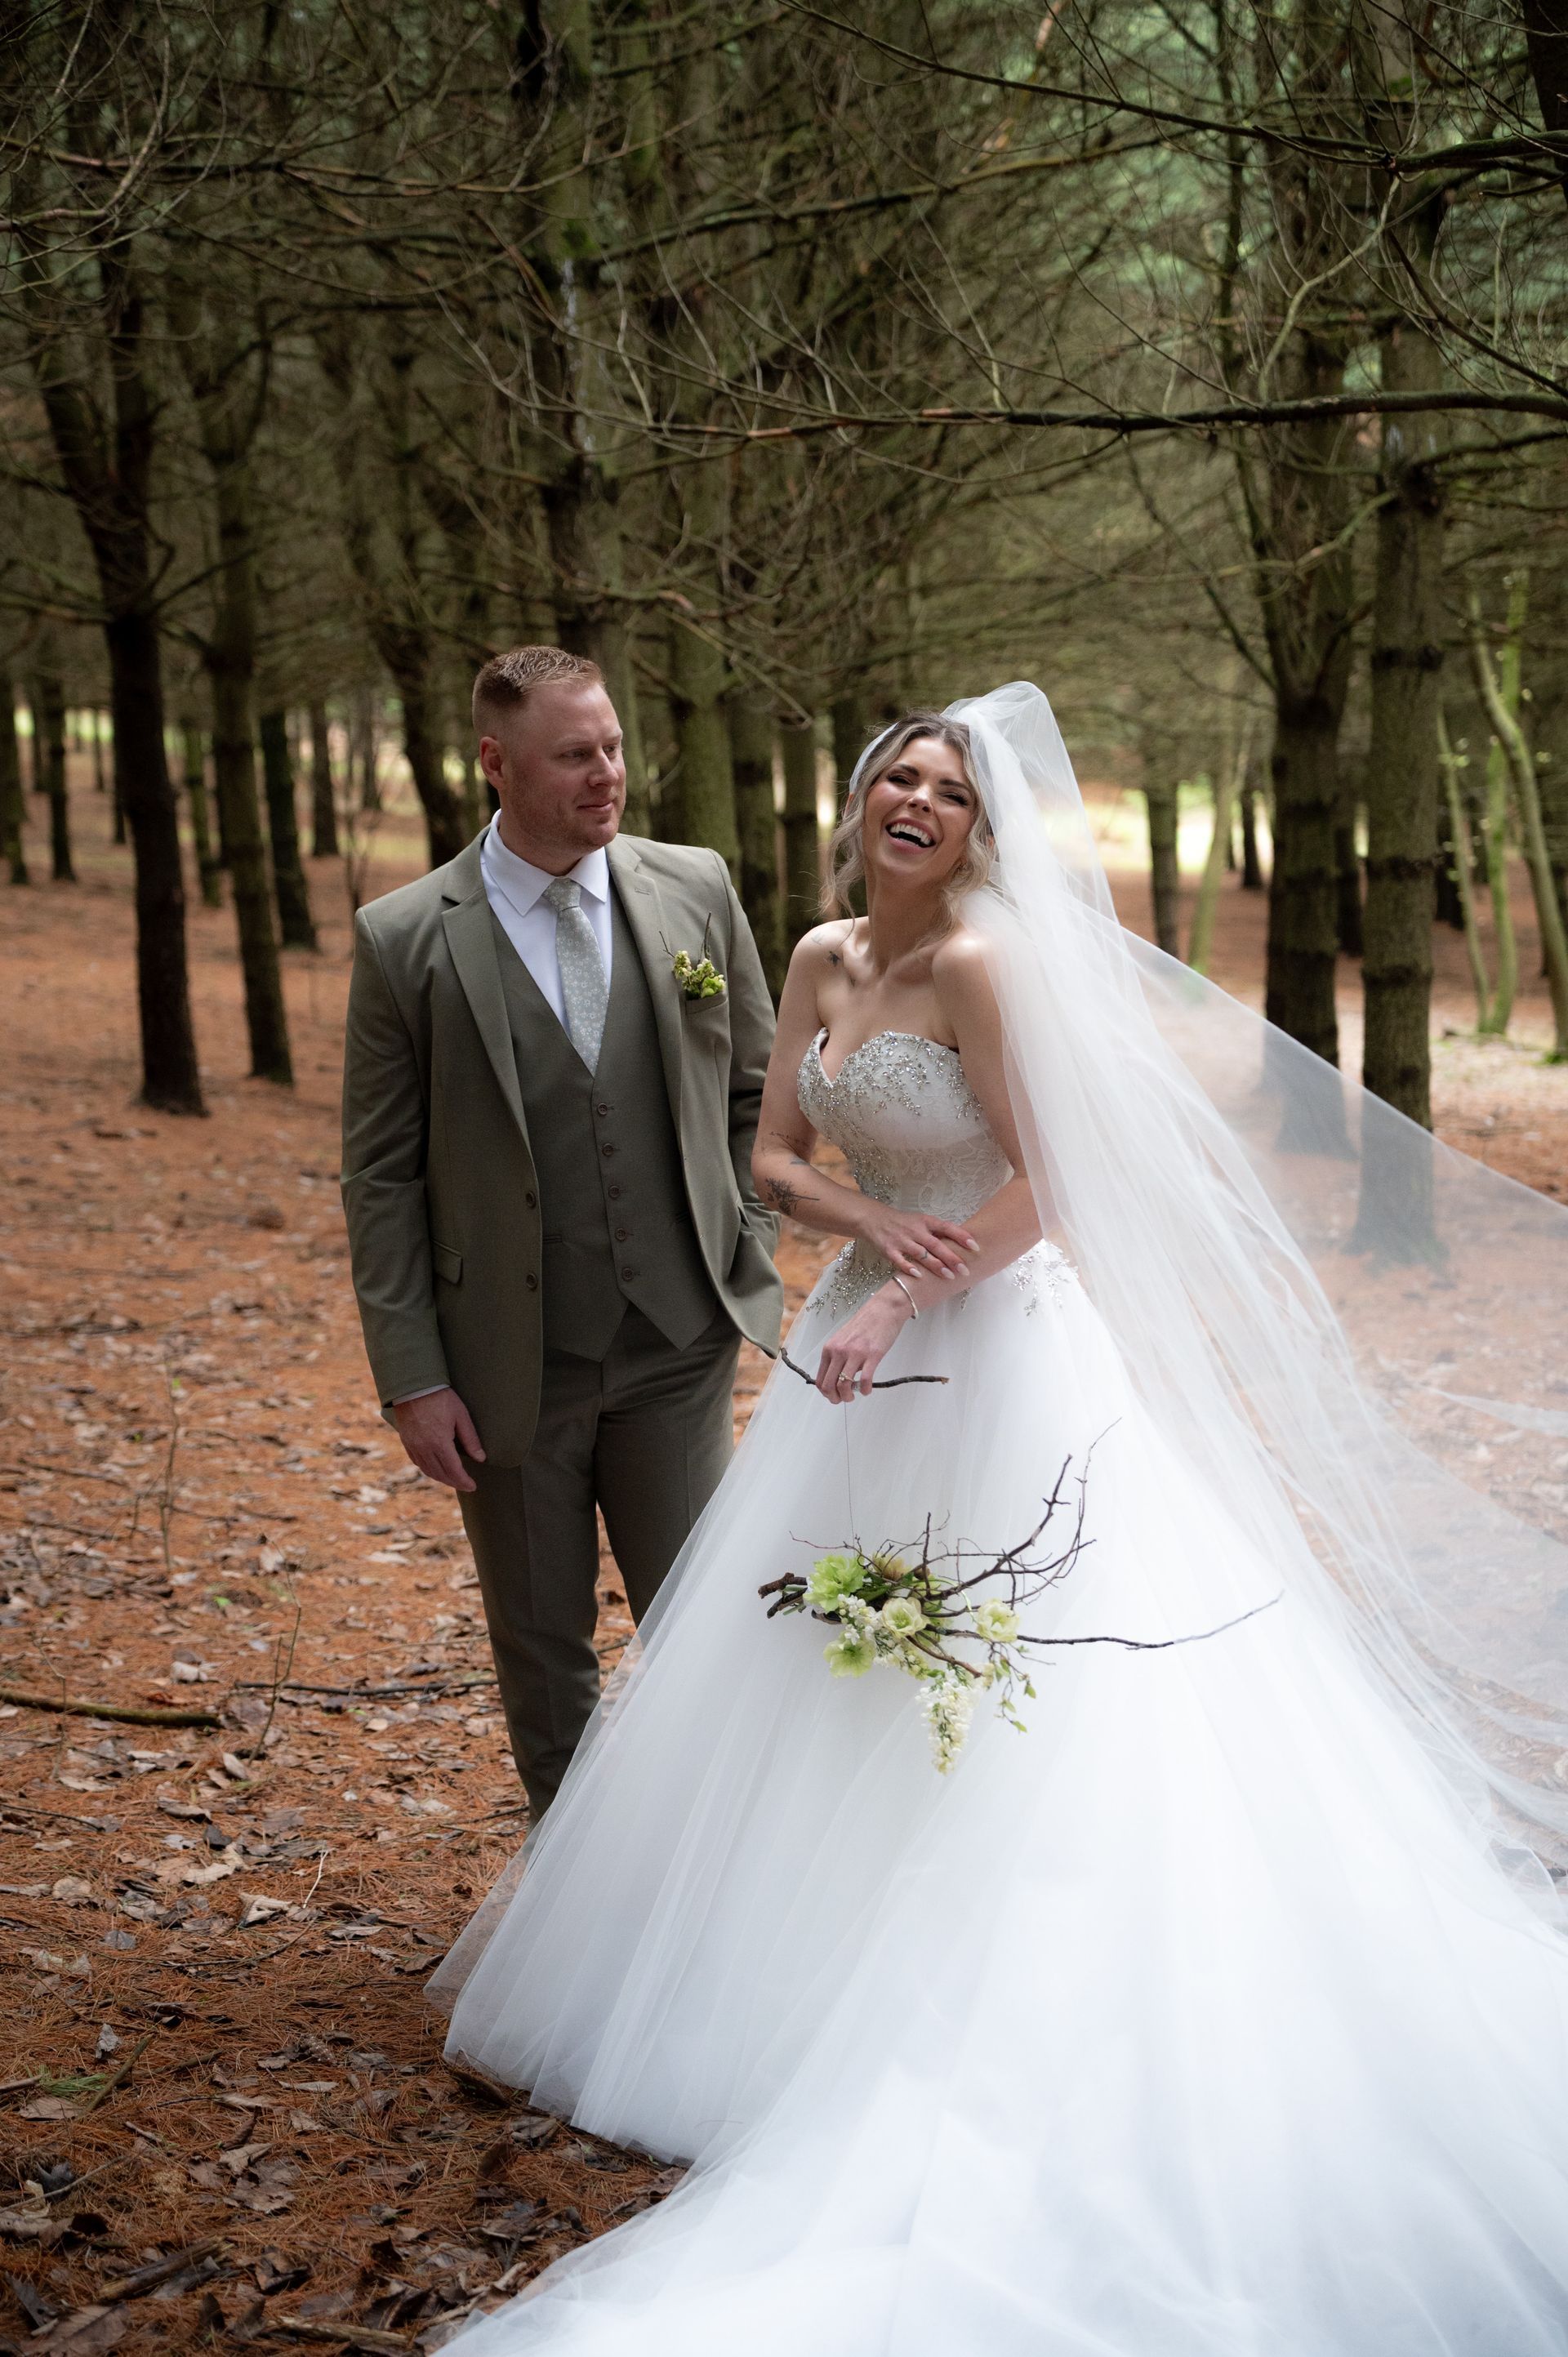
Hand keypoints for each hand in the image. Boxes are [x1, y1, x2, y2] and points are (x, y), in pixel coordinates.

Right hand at [393, 1387, 484, 1491]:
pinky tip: (436, 1469)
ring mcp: (413, 1446)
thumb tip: (481, 1458)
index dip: (464, 1481)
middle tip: (466, 1485)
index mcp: (439, 1443)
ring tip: (453, 1479)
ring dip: (442, 1478)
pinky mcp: (407, 1442)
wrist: (413, 1386)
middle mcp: (424, 1449)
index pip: (454, 1470)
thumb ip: (471, 1439)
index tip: (473, 1486)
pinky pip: (418, 1462)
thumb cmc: (440, 1398)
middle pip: (441, 1474)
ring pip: (428, 1470)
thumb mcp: (461, 1415)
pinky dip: (429, 1470)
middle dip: (454, 1482)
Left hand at [815, 1285, 912, 1403]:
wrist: (883, 1310)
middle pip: (829, 1385)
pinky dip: (865, 1390)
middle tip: (844, 1399)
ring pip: (844, 1385)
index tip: (834, 1396)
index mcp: (829, 1349)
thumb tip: (836, 1379)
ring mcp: (855, 1353)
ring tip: (855, 1395)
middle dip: (835, 1398)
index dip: (826, 1393)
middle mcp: (839, 1351)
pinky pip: (865, 1380)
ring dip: (848, 1396)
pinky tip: (867, 1390)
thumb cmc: (864, 1325)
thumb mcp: (842, 1340)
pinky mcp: (872, 1355)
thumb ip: (837, 1357)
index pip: (820, 1379)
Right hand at [859, 1203, 977, 1283]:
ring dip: (936, 1266)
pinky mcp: (888, 1249)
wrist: (873, 1218)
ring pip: (921, 1254)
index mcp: (925, 1221)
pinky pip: (899, 1260)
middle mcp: (914, 1230)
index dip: (961, 1236)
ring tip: (949, 1276)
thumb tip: (962, 1243)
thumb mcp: (921, 1221)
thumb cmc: (902, 1222)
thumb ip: (937, 1232)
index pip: (946, 1227)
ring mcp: (901, 1240)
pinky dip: (909, 1268)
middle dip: (951, 1258)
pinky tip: (919, 1276)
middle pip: (936, 1244)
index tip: (975, 1246)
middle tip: (965, 1270)